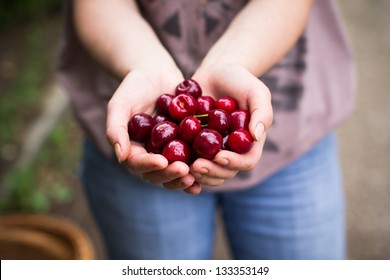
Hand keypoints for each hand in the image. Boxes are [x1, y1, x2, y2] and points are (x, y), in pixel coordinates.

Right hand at [106, 67, 200, 193]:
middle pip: (159, 174)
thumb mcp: (120, 104)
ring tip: (196, 174)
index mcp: (134, 150)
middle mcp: (152, 155)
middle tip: (184, 170)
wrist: (157, 73)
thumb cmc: (134, 87)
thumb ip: (116, 129)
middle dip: (170, 175)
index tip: (162, 161)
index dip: (149, 166)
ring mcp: (170, 151)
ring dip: (185, 177)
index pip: (139, 164)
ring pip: (176, 172)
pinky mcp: (187, 144)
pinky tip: (211, 167)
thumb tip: (121, 157)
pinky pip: (193, 159)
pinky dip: (201, 167)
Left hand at [190, 64, 272, 186]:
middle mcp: (231, 151)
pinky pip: (189, 160)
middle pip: (225, 172)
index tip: (219, 156)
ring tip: (184, 167)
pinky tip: (170, 162)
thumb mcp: (256, 92)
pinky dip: (182, 164)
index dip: (234, 163)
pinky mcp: (194, 145)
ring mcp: (212, 150)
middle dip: (212, 171)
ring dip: (197, 173)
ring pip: (207, 171)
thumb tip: (256, 136)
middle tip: (196, 166)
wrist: (216, 72)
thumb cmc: (241, 80)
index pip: (246, 161)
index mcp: (248, 143)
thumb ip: (261, 113)